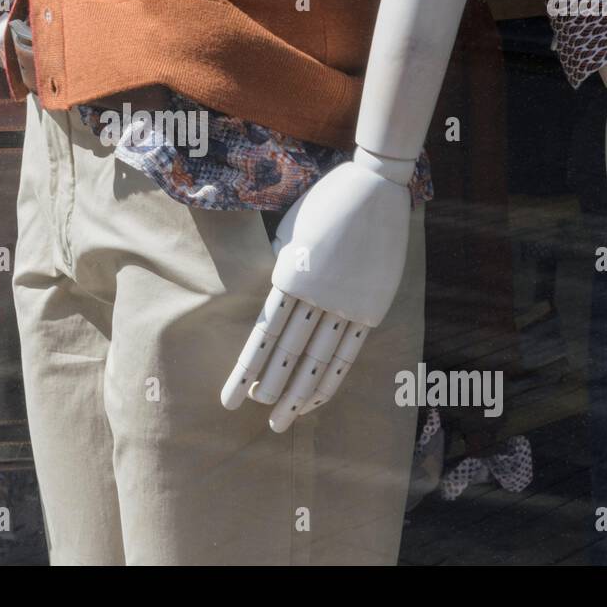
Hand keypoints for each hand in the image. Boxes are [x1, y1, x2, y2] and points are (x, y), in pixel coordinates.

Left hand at [221, 149, 411, 431]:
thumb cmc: (324, 202)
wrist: (376, 186)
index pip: (263, 335)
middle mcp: (318, 295)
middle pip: (289, 354)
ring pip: (319, 360)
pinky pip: (348, 352)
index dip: (246, 370)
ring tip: (281, 421)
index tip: (230, 398)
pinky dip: (331, 379)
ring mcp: (348, 303)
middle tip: (254, 415)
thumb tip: (274, 298)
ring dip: (298, 394)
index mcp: (290, 274)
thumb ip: (282, 268)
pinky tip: (316, 399)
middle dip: (269, 388)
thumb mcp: (290, 232)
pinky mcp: (372, 307)